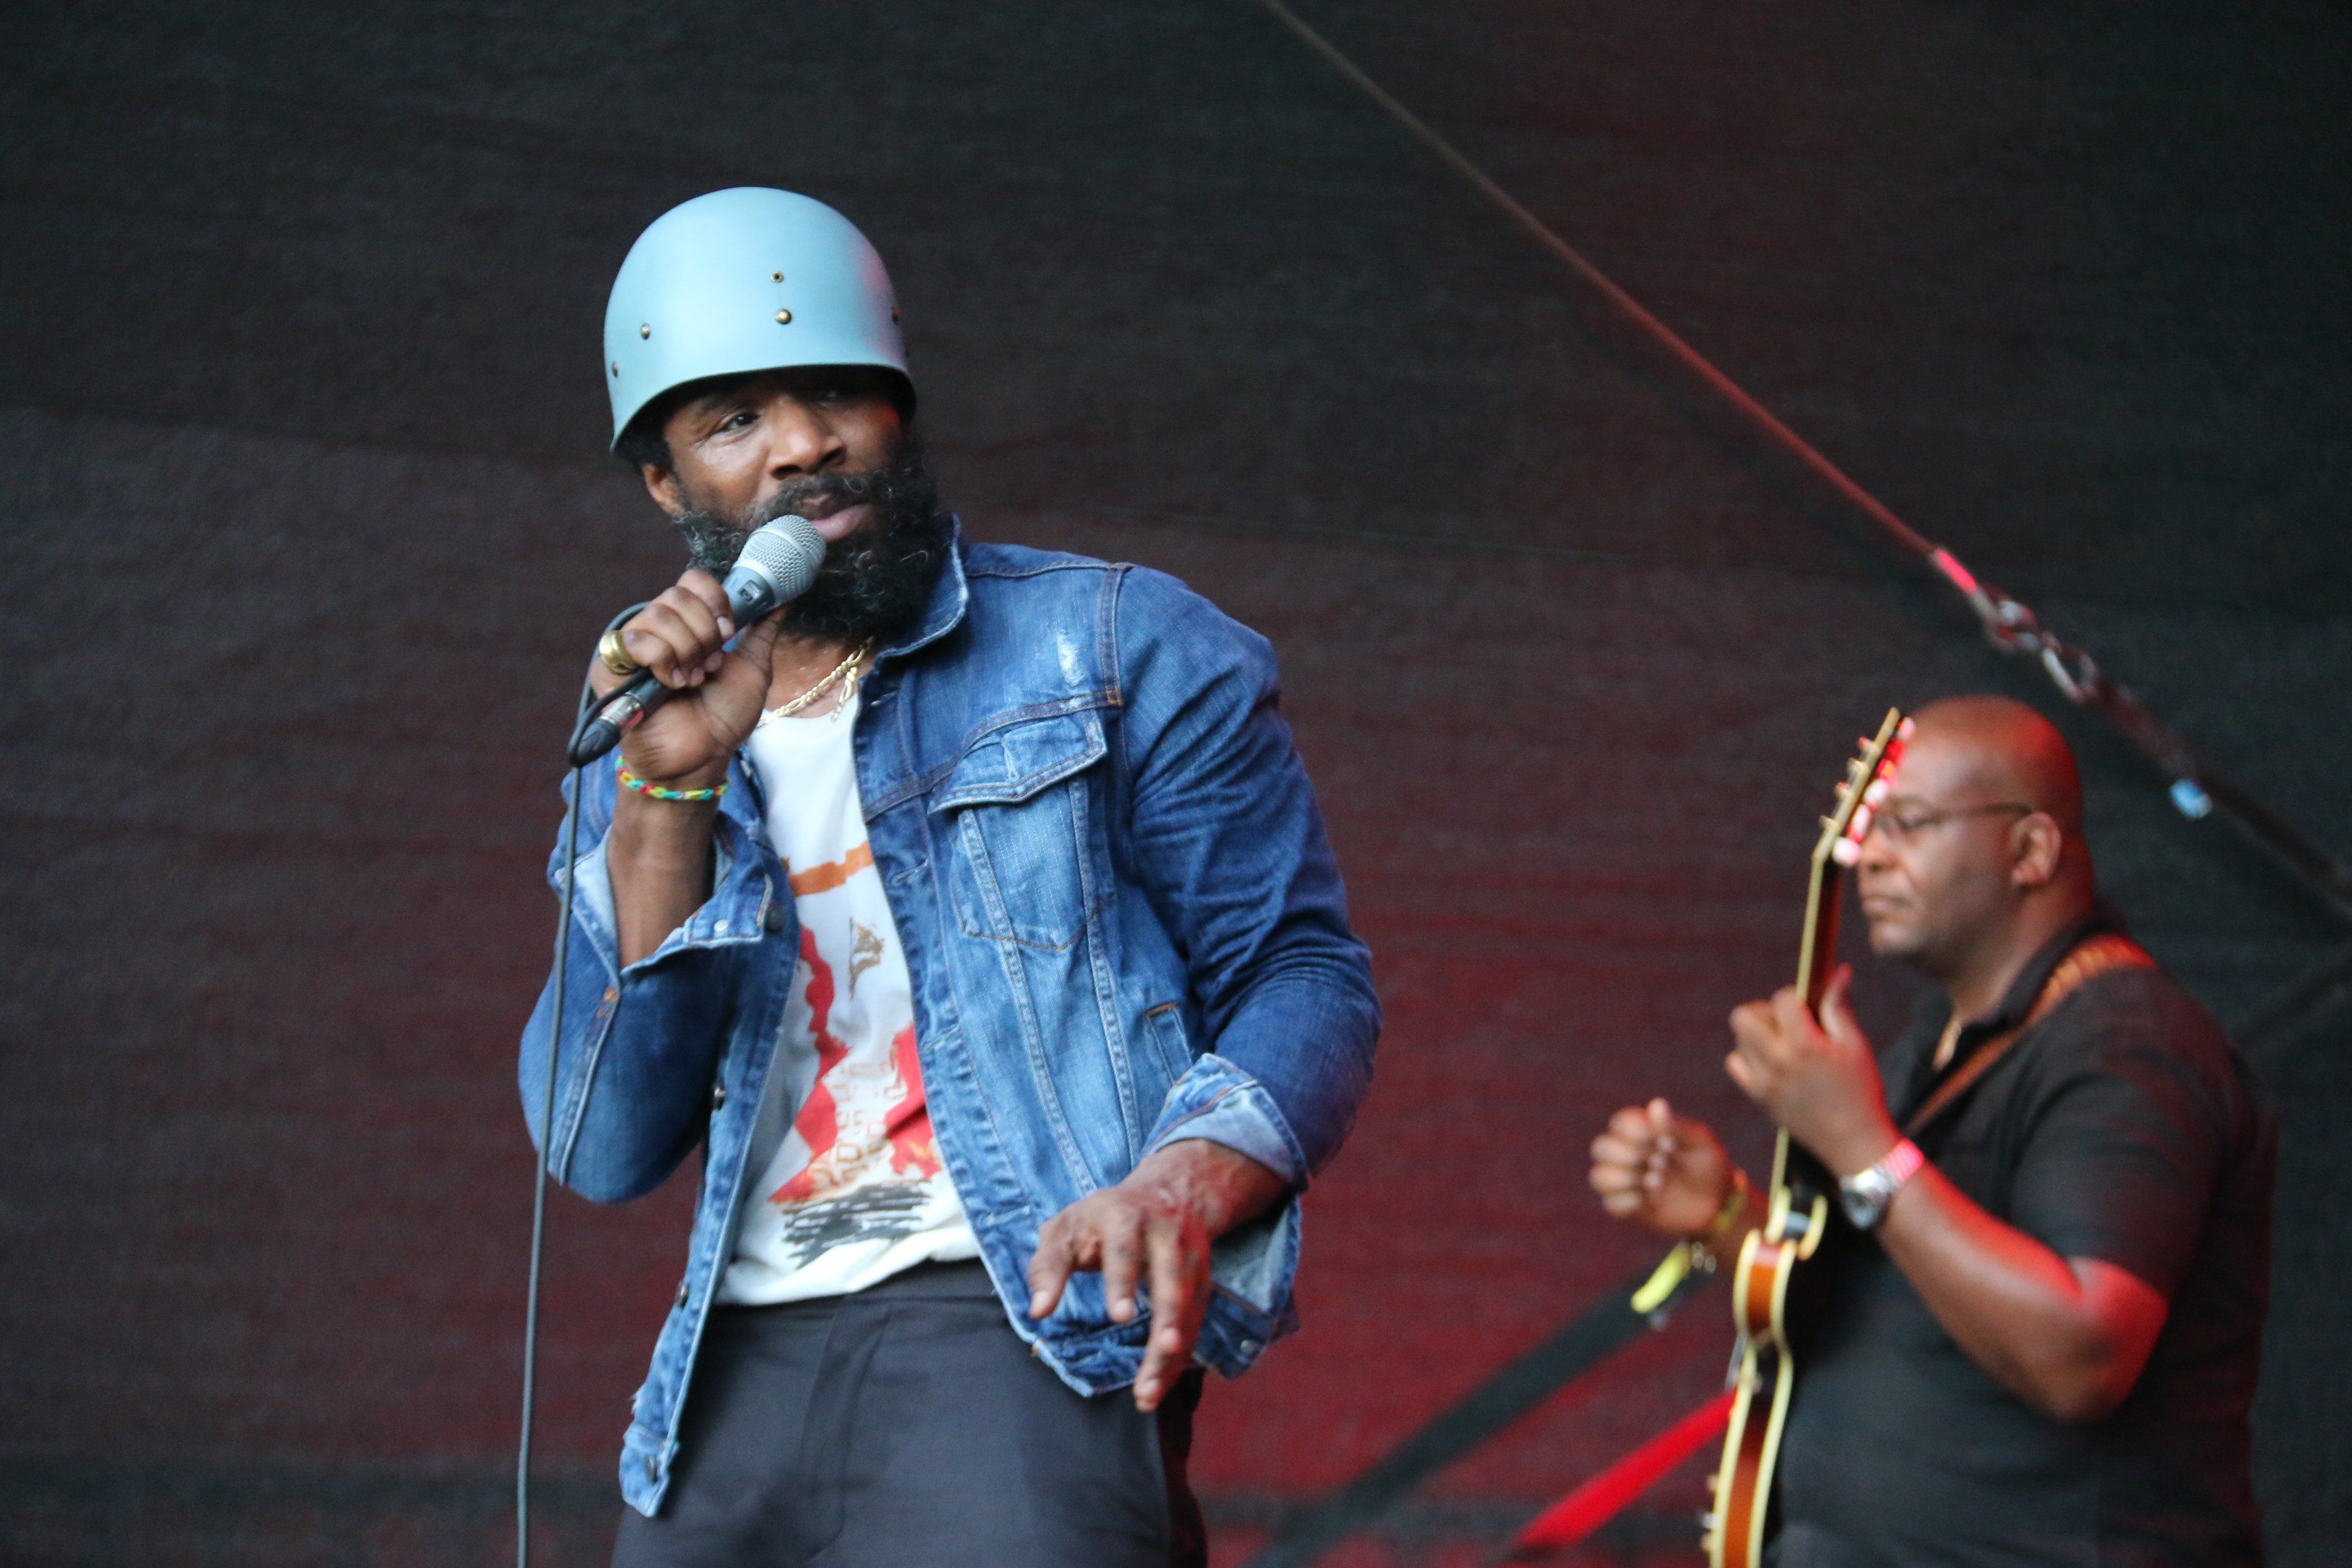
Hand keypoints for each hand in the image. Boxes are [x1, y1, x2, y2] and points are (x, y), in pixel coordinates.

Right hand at [589, 569, 783, 787]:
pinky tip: (671, 685)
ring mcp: (634, 645)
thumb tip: (781, 599)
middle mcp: (660, 628)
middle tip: (710, 666)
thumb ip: (763, 630)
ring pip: (658, 615)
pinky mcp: (611, 666)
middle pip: (677, 595)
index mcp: (689, 623)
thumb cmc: (725, 717)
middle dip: (705, 634)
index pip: (693, 580)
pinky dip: (662, 662)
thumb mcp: (754, 668)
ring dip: (686, 651)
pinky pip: (635, 640)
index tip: (729, 632)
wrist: (703, 755)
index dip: (714, 600)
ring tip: (692, 681)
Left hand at [1025, 1140, 1285, 1411]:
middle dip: (1168, 1317)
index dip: (1123, 1281)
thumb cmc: (1101, 1219)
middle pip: (1170, 1279)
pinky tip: (1157, 1388)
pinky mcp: (1202, 1284)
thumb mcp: (1066, 1228)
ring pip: (1186, 1309)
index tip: (1120, 1317)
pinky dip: (1178, 1360)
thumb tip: (1038, 1311)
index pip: (1124, 1250)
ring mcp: (1189, 1261)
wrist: (1170, 1194)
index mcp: (1125, 1218)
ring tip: (1148, 1393)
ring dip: (1171, 1353)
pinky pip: (1193, 1326)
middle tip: (1161, 1350)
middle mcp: (1164, 1238)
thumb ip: (1048, 1266)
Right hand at [1589, 1098, 1736, 1238]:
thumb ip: (1675, 1126)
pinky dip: (1629, 1201)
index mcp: (1642, 1134)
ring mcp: (1626, 1183)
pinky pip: (1610, 1203)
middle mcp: (1628, 1156)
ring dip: (1625, 1178)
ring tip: (1657, 1182)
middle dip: (1628, 1155)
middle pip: (1600, 1148)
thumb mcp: (1699, 1142)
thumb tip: (1656, 1104)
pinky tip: (1653, 1200)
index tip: (1667, 1143)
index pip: (1619, 1124)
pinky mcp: (1628, 1208)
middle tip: (1661, 1163)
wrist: (1719, 1204)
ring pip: (1598, 1176)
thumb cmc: (1708, 1165)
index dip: (1636, 1132)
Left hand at [1724, 966, 1899, 1177]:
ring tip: (1785, 1045)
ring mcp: (1762, 1081)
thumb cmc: (1861, 1090)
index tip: (1809, 1009)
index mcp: (1804, 1045)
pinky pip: (1736, 1064)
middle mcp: (1776, 1061)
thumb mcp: (1855, 1045)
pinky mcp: (1757, 1097)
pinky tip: (1773, 1063)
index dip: (1795, 997)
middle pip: (1744, 1015)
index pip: (1781, 999)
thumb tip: (1837, 971)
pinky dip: (1748, 1057)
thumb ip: (1838, 1007)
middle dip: (1765, 1011)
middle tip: (1789, 1023)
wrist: (1854, 1142)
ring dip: (1757, 1033)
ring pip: (1739, 1038)